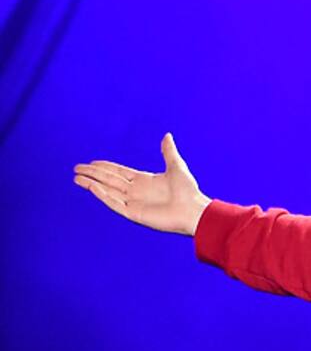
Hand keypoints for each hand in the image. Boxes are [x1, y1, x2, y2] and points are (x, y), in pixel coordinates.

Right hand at [74, 133, 211, 235]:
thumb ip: (168, 152)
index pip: (119, 172)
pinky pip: (114, 203)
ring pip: (107, 191)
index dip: (105, 167)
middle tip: (76, 168)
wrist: (194, 211)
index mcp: (145, 181)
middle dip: (93, 174)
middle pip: (109, 180)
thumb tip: (167, 136)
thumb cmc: (188, 191)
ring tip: (77, 177)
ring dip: (92, 184)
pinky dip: (103, 195)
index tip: (91, 162)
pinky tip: (92, 187)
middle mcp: (137, 192)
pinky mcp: (135, 214)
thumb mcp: (177, 166)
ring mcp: (134, 203)